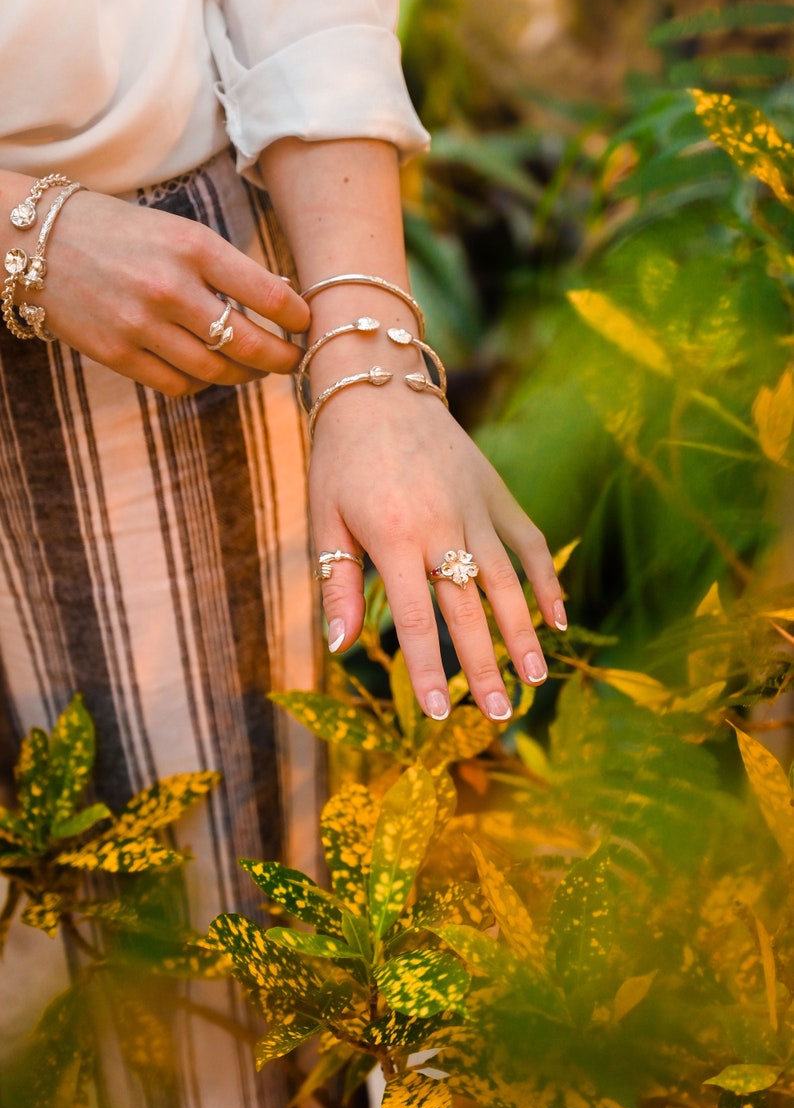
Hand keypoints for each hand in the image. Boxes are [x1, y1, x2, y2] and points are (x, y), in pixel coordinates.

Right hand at [29, 189, 307, 393]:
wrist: (34, 241)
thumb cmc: (119, 233)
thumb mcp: (176, 231)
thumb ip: (224, 266)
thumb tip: (282, 301)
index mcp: (193, 247)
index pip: (269, 295)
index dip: (299, 318)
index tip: (306, 324)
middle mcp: (170, 288)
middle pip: (250, 345)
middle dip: (281, 358)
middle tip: (293, 360)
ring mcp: (141, 325)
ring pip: (216, 372)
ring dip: (243, 375)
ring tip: (253, 367)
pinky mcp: (116, 354)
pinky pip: (177, 384)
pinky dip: (200, 383)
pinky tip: (205, 370)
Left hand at [309, 386, 566, 722]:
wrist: (380, 390)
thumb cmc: (341, 461)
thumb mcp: (324, 521)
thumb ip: (335, 586)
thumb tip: (339, 649)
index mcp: (392, 537)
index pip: (414, 618)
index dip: (425, 669)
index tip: (433, 714)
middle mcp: (441, 526)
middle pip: (468, 609)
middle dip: (483, 667)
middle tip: (498, 716)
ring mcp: (475, 509)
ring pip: (506, 581)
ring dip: (522, 633)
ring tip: (534, 679)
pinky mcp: (496, 494)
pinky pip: (529, 542)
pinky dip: (546, 579)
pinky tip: (558, 619)